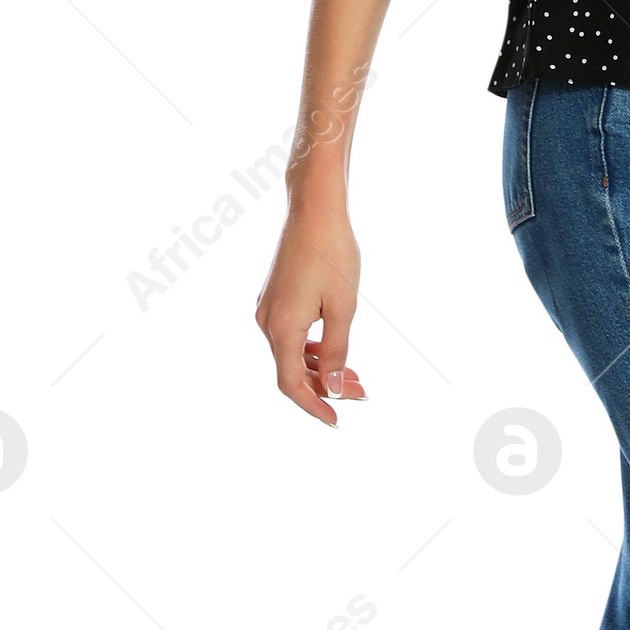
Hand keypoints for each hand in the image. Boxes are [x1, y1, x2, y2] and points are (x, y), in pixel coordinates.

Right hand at [254, 208, 365, 427]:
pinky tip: (331, 350)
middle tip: (362, 392)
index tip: (337, 419)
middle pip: (291, 371)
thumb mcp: (343, 307)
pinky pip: (289, 335)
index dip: (313, 405)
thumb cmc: (332, 253)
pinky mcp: (273, 298)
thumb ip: (336, 351)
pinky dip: (310, 348)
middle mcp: (267, 322)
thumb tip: (332, 387)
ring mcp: (267, 309)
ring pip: (290, 353)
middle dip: (325, 387)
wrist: (314, 210)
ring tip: (355, 374)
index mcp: (281, 328)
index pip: (291, 384)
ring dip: (319, 368)